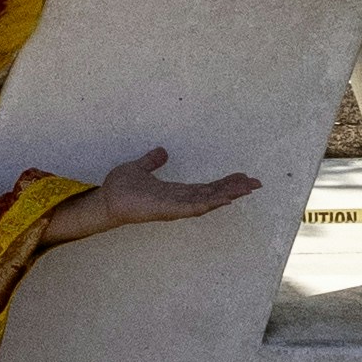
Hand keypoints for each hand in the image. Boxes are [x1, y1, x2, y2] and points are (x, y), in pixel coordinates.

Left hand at [47, 152, 255, 243]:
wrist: (106, 200)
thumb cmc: (120, 188)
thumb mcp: (139, 168)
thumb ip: (152, 161)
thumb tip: (162, 152)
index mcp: (175, 191)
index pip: (205, 187)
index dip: (224, 184)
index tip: (242, 177)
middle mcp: (179, 200)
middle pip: (212, 194)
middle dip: (234, 189)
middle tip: (255, 183)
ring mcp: (175, 207)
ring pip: (207, 201)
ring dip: (227, 195)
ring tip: (247, 189)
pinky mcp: (167, 210)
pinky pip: (192, 207)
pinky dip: (209, 203)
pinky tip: (224, 199)